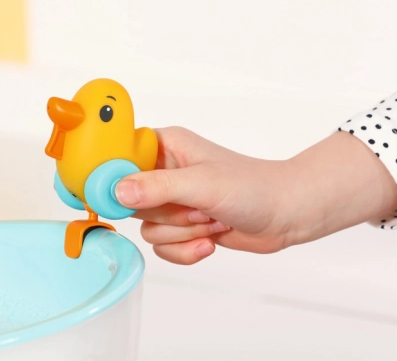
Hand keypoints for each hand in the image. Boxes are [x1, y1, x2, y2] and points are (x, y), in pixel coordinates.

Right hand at [115, 127, 396, 264]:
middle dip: (165, 214)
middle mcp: (164, 172)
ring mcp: (173, 201)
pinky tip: (210, 239)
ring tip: (210, 220)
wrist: (286, 213)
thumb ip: (157, 186)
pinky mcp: (182, 226)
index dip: (110, 178)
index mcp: (164, 146)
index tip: (115, 196)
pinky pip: (162, 247)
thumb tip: (117, 190)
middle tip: (194, 208)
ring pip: (147, 229)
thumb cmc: (254, 187)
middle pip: (130, 201)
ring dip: (182, 234)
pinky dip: (186, 250)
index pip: (118, 157)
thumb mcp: (201, 184)